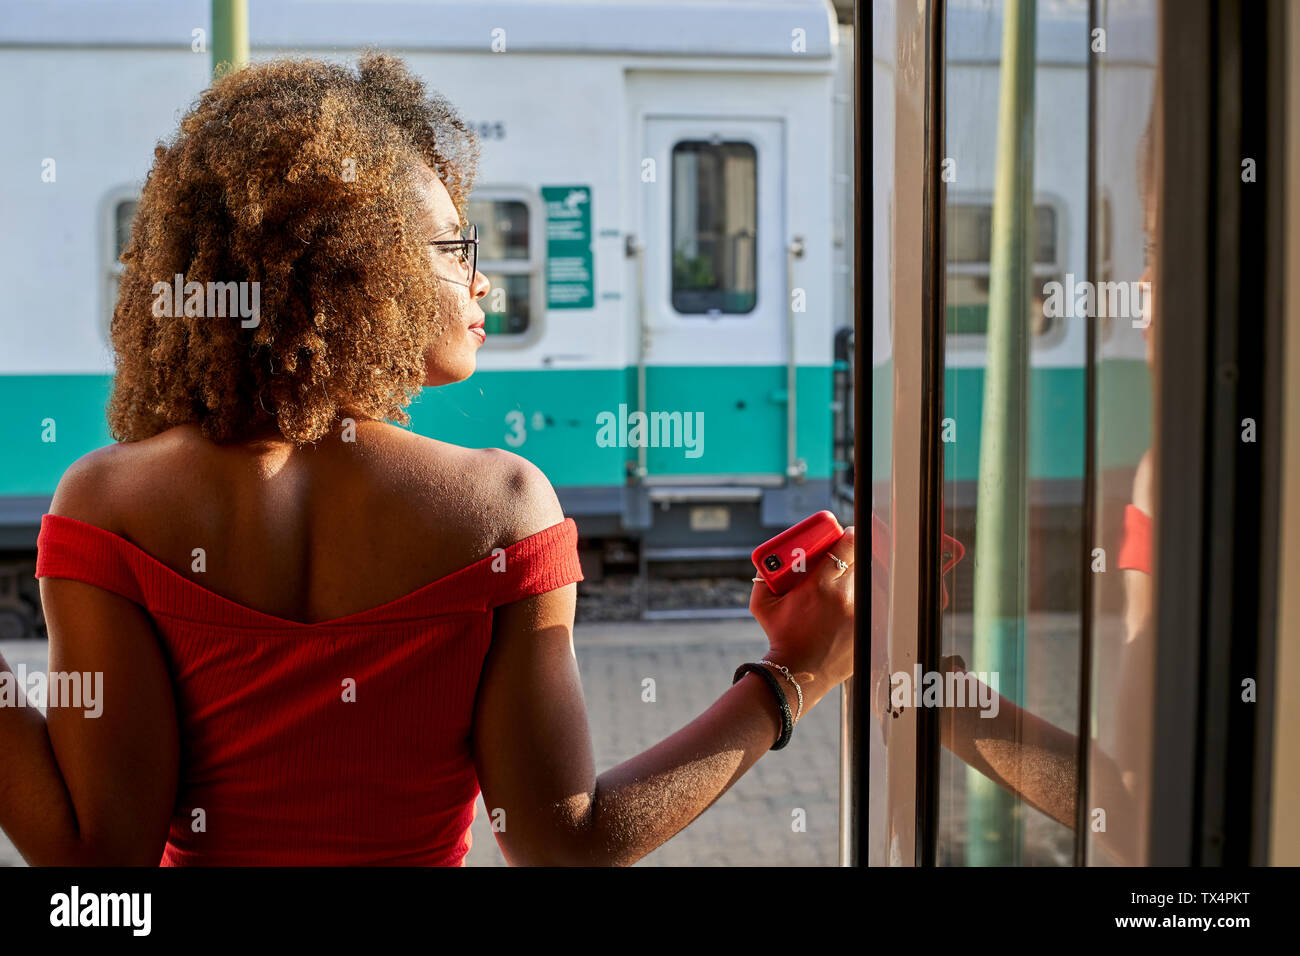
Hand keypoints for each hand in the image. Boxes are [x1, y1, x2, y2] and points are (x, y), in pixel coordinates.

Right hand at [749, 526, 854, 712]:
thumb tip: (770, 560)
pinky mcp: (867, 630)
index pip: (847, 547)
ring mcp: (859, 615)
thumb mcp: (762, 604)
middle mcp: (844, 598)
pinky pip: (873, 605)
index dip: (850, 535)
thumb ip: (763, 577)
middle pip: (861, 561)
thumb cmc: (780, 636)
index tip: (847, 534)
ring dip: (862, 576)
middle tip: (848, 554)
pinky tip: (856, 601)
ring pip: (870, 582)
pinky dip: (867, 599)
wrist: (798, 671)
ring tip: (852, 578)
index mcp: (820, 586)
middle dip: (856, 554)